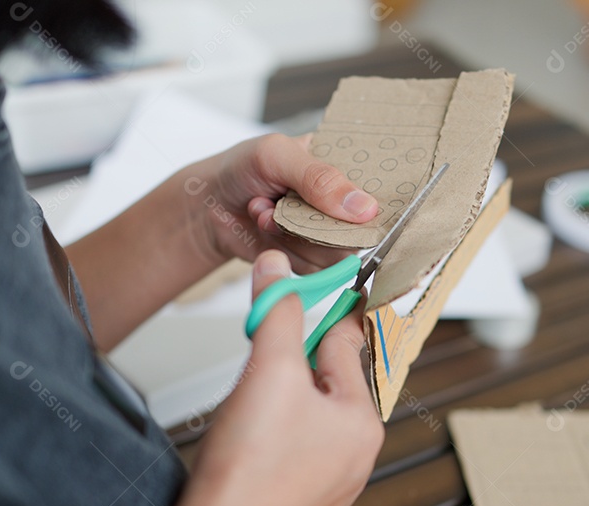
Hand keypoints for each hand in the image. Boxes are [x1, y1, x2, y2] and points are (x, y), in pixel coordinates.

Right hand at [119, 251, 383, 505]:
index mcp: (362, 420)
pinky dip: (269, 430)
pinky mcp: (298, 497)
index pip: (344, 342)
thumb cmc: (248, 472)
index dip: (317, 309)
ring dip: (278, 394)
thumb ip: (277, 311)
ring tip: (247, 403)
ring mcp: (328, 480)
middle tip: (258, 353)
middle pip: (325, 377)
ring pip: (306, 412)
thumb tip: (279, 268)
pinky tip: (245, 436)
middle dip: (290, 358)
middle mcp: (354, 453)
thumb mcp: (268, 370)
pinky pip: (291, 445)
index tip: (305, 288)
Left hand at [183, 133, 378, 273]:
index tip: (353, 203)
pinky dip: (283, 249)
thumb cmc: (240, 168)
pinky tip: (265, 228)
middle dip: (316, 219)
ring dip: (294, 233)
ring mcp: (326, 232)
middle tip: (282, 201)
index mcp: (344, 165)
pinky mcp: (309, 257)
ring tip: (267, 210)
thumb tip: (364, 208)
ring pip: (336, 252)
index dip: (374, 199)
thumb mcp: (277, 156)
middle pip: (361, 228)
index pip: (382, 186)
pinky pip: (313, 267)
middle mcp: (341, 202)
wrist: (206, 205)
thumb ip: (319, 178)